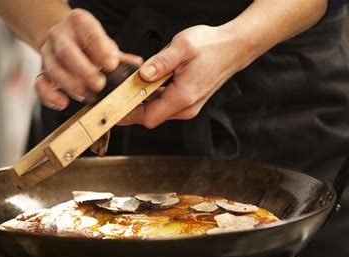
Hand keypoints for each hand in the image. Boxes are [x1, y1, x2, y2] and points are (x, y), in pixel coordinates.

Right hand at [34, 8, 142, 109]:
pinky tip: (63, 103)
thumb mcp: (106, 45)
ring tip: (90, 97)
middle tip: (99, 85)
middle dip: (84, 71)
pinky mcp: (42, 72)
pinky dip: (50, 96)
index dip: (100, 49)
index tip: (112, 64)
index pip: (89, 32)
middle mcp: (60, 35)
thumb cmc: (90, 45)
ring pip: (53, 69)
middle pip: (67, 52)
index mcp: (79, 23)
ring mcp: (48, 53)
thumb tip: (136, 67)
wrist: (66, 41)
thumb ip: (121, 57)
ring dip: (72, 86)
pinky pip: (40, 84)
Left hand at [119, 24, 250, 127]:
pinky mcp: (187, 102)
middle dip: (134, 104)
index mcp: (183, 97)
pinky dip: (154, 96)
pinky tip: (151, 80)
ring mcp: (187, 107)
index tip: (116, 101)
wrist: (233, 48)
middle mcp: (185, 108)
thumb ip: (161, 62)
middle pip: (149, 117)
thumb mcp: (183, 47)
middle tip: (122, 87)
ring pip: (156, 111)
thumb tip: (143, 74)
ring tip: (137, 80)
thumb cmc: (211, 46)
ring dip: (144, 99)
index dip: (129, 112)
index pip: (148, 118)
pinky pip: (164, 105)